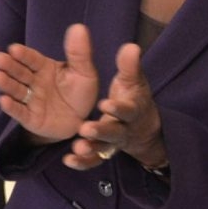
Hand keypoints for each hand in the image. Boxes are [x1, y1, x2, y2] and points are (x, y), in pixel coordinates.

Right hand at [0, 23, 98, 144]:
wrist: (81, 120)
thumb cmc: (80, 93)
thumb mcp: (84, 72)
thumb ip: (79, 52)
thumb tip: (78, 26)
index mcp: (44, 68)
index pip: (31, 59)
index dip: (23, 54)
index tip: (13, 48)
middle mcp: (33, 82)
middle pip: (19, 72)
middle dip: (8, 66)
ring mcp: (30, 100)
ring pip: (15, 90)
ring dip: (5, 83)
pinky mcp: (29, 118)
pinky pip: (19, 112)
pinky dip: (10, 107)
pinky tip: (3, 100)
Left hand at [65, 41, 165, 172]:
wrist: (140, 126)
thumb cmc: (132, 98)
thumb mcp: (132, 82)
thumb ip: (129, 67)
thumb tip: (131, 46)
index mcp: (131, 110)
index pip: (127, 110)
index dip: (117, 108)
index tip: (105, 104)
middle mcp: (122, 128)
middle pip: (113, 132)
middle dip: (100, 131)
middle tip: (85, 128)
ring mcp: (112, 143)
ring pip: (102, 149)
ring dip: (90, 148)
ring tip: (77, 147)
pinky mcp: (101, 152)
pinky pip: (92, 160)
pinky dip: (81, 162)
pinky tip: (68, 160)